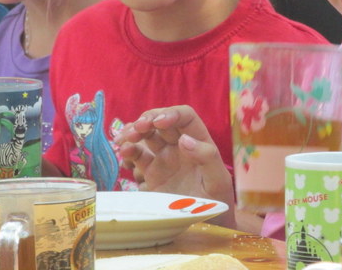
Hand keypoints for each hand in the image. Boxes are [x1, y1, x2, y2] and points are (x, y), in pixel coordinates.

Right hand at [115, 105, 235, 226]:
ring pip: (146, 134)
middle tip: (137, 128)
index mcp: (198, 141)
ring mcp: (164, 157)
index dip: (171, 114)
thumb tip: (184, 139)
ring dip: (133, 131)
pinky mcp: (151, 171)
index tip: (158, 122)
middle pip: (161, 121)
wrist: (205, 226)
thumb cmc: (217, 202)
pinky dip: (128, 149)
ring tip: (124, 139)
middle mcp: (180, 144)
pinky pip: (137, 154)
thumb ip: (207, 157)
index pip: (185, 117)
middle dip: (147, 119)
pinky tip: (123, 152)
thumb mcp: (218, 181)